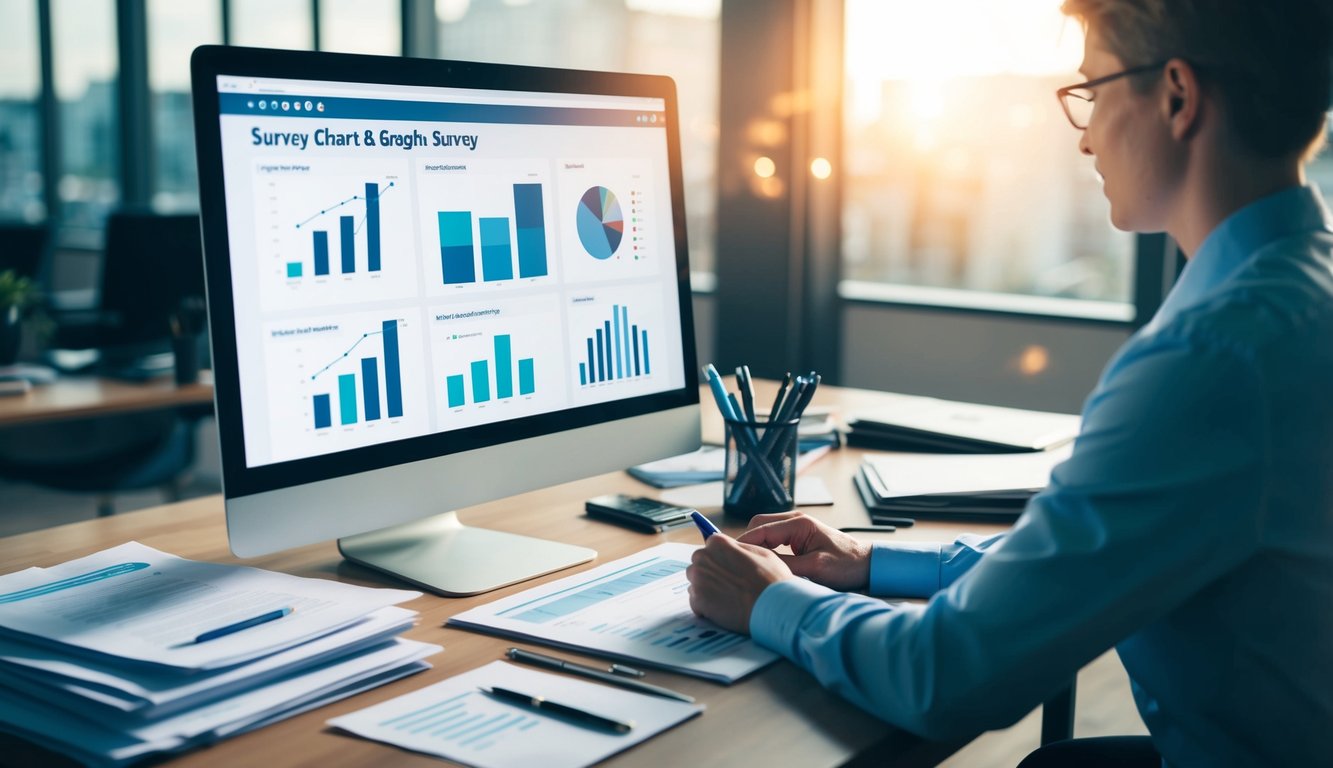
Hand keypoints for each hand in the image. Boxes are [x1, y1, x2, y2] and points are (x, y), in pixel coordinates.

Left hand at [686, 535, 793, 633]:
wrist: (773, 608)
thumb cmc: (771, 580)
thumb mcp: (761, 553)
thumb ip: (738, 548)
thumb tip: (730, 549)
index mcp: (718, 543)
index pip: (710, 547)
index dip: (721, 559)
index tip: (729, 569)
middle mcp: (703, 558)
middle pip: (700, 564)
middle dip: (711, 574)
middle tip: (730, 585)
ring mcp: (698, 579)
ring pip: (696, 583)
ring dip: (707, 590)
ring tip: (728, 598)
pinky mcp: (697, 600)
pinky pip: (695, 602)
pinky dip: (706, 607)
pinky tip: (723, 609)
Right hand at [737, 512, 871, 590]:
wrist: (867, 564)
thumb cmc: (847, 564)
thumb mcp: (815, 568)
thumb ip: (786, 565)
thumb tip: (759, 566)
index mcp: (798, 524)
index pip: (760, 529)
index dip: (742, 543)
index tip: (730, 557)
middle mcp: (794, 520)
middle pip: (758, 526)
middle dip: (746, 543)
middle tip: (738, 563)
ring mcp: (796, 527)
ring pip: (763, 532)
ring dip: (755, 546)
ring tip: (748, 565)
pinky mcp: (798, 537)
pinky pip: (773, 539)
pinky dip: (765, 549)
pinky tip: (763, 564)